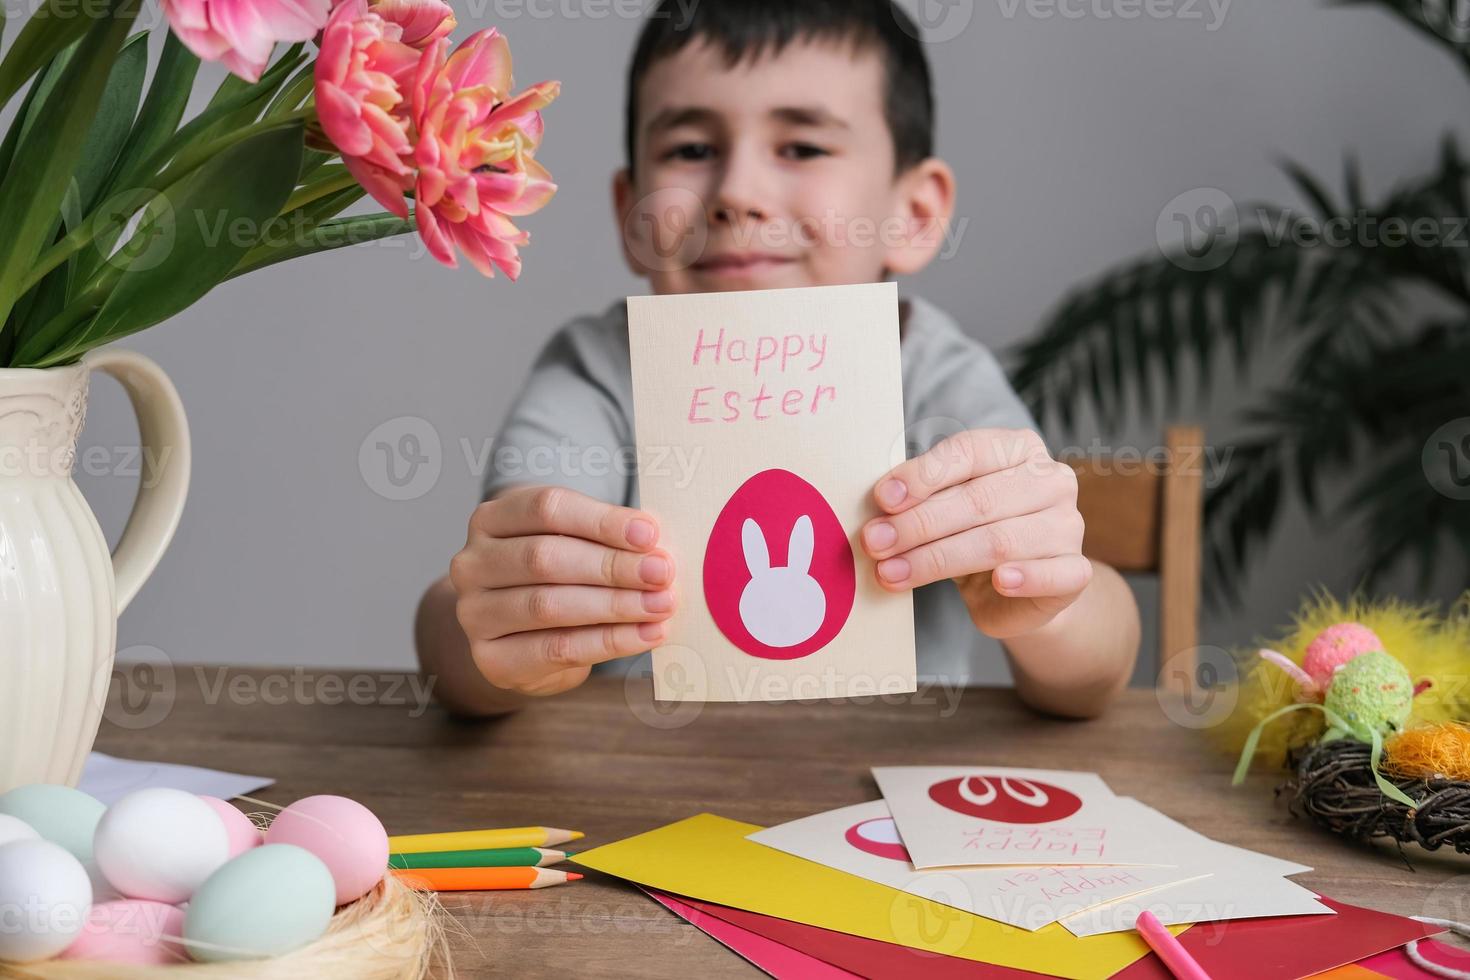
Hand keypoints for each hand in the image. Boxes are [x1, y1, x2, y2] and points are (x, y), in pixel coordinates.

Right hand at [450, 485, 676, 695]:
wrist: (524, 638)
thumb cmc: (558, 577)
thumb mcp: (574, 542)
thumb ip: (607, 538)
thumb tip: (656, 544)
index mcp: (491, 519)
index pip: (547, 508)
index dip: (602, 520)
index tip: (650, 534)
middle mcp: (472, 563)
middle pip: (546, 557)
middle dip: (612, 566)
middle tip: (662, 573)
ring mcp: (474, 614)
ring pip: (549, 605)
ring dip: (615, 605)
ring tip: (661, 605)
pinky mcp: (491, 659)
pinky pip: (557, 649)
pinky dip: (610, 641)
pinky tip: (646, 635)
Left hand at [859, 428, 1090, 638]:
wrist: (1017, 594)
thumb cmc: (972, 535)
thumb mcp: (945, 507)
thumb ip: (922, 497)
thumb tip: (881, 501)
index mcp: (1018, 449)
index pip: (968, 452)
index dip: (923, 475)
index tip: (883, 499)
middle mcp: (1050, 480)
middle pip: (978, 499)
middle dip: (919, 524)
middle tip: (875, 543)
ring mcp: (1068, 525)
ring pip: (1000, 540)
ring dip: (938, 559)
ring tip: (892, 573)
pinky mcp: (1076, 572)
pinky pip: (1053, 574)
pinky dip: (1025, 577)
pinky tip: (999, 581)